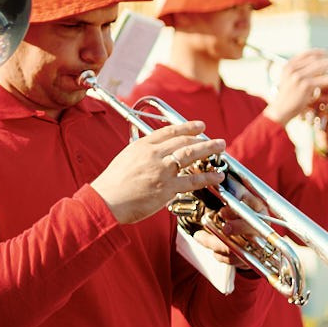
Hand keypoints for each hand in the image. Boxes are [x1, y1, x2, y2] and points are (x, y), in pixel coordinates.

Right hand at [93, 120, 224, 225]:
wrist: (107, 200)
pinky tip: (217, 176)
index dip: (187, 127)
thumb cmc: (112, 184)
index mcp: (142, 145)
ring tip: (221, 148)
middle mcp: (154, 154)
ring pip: (191, 154)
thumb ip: (142, 154)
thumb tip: (156, 154)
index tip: (199, 126)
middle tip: (215, 140)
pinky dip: (208, 177)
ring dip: (209, 150)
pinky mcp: (168, 187)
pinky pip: (193, 180)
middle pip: (184, 140)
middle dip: (202, 138)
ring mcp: (162, 170)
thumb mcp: (126, 159)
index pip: (169, 131)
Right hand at [265, 50, 327, 126]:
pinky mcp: (305, 85)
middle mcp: (292, 69)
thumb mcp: (289, 80)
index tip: (324, 52)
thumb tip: (315, 66)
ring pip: (318, 67)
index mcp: (287, 66)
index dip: (315, 52)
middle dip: (327, 59)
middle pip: (313, 60)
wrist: (281, 109)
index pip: (304, 54)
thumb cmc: (287, 96)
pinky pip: (321, 80)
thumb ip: (298, 71)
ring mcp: (298, 76)